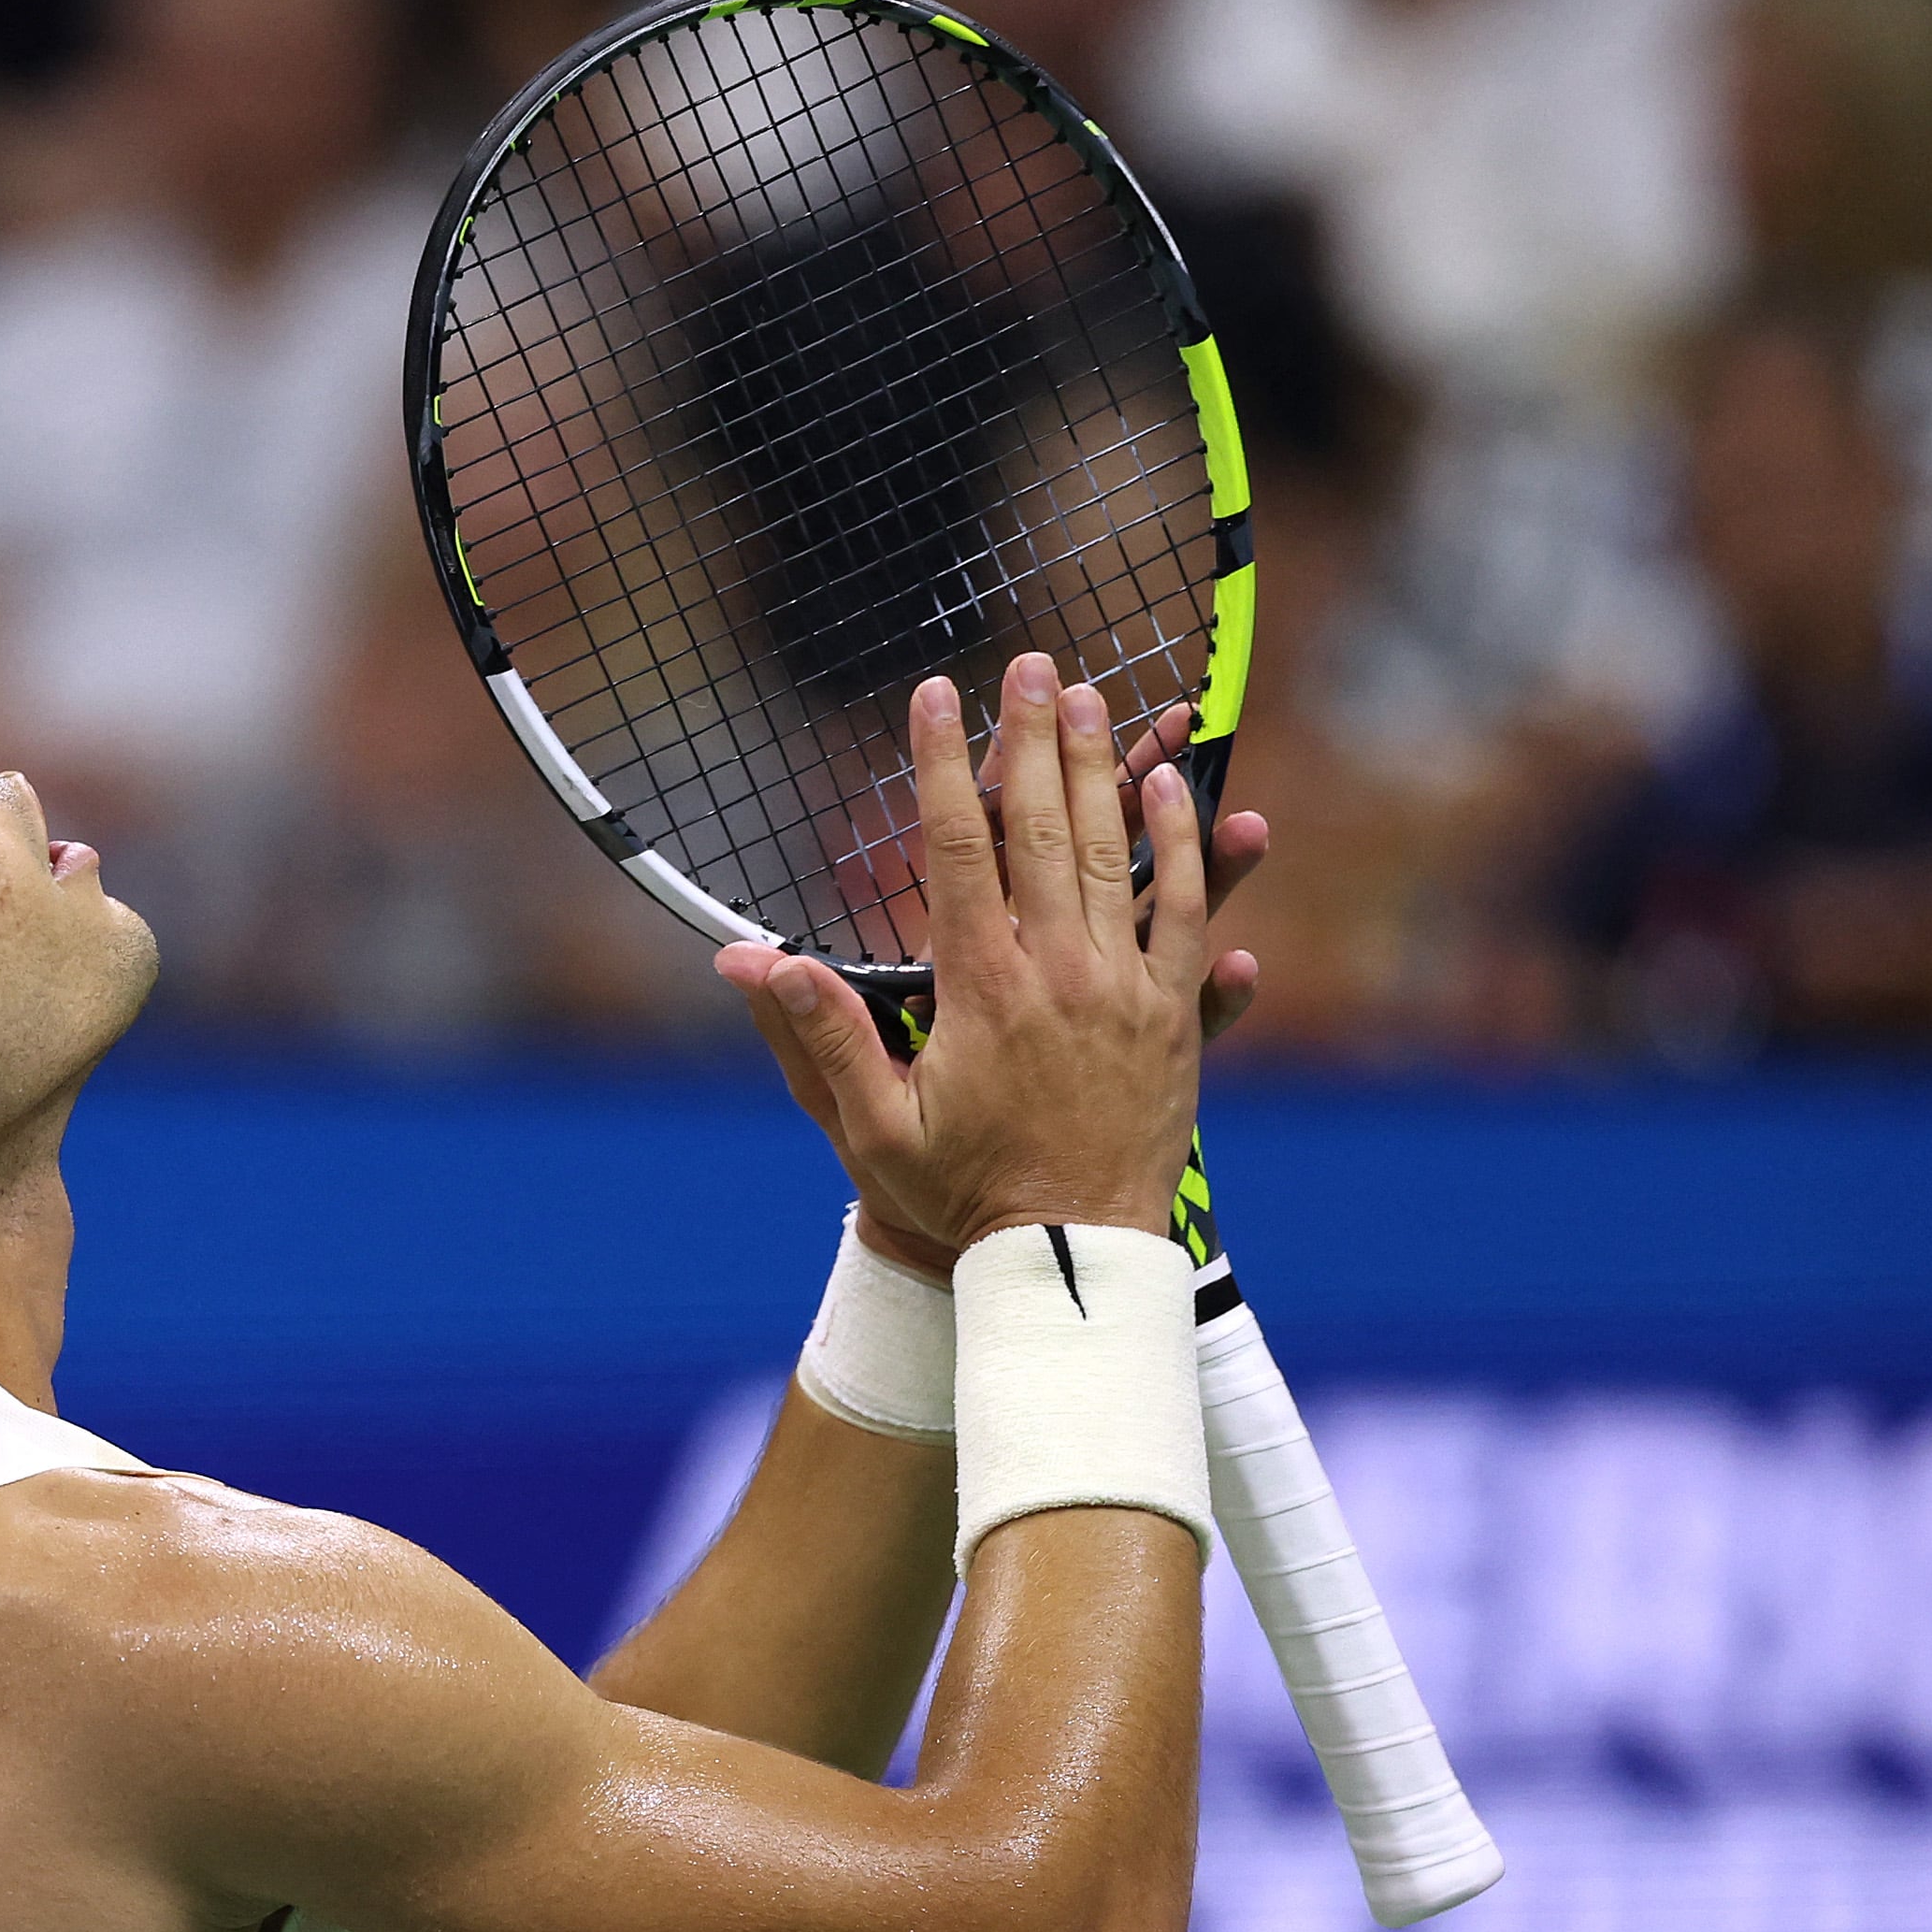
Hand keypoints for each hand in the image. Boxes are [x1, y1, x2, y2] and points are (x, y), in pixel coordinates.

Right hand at [719, 652, 1210, 1268]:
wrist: (1072, 1265)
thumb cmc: (960, 1200)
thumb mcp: (872, 1127)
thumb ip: (818, 1036)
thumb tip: (746, 963)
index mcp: (981, 991)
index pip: (959, 850)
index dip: (944, 765)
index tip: (934, 696)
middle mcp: (1060, 975)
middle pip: (1048, 830)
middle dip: (1036, 738)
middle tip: (1033, 665)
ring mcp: (1126, 993)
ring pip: (1121, 857)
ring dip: (1107, 769)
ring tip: (1100, 698)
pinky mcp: (1174, 1020)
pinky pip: (1185, 916)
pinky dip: (1184, 849)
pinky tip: (1174, 794)